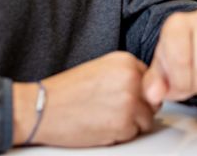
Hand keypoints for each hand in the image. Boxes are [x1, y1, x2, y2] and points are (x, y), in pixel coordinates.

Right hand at [12, 51, 156, 146]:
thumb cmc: (66, 91)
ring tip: (106, 117)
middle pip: (153, 100)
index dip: (139, 92)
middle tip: (114, 110)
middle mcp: (131, 78)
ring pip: (146, 120)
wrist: (43, 108)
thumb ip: (126, 75)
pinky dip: (120, 135)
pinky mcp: (123, 124)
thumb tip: (147, 89)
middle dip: (139, 109)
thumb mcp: (101, 70)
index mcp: (126, 61)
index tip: (125, 96)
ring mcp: (129, 101)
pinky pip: (133, 135)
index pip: (151, 79)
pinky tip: (101, 126)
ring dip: (131, 123)